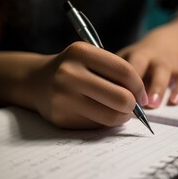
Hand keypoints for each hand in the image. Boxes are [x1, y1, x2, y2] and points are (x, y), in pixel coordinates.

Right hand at [30, 41, 147, 128]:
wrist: (35, 82)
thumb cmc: (72, 68)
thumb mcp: (90, 57)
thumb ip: (115, 72)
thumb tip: (141, 99)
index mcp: (80, 52)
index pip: (125, 71)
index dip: (140, 86)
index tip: (142, 94)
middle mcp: (69, 74)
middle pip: (121, 98)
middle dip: (133, 105)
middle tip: (132, 105)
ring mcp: (63, 98)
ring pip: (111, 116)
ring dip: (122, 117)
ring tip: (119, 111)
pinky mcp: (61, 118)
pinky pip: (97, 126)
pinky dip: (105, 122)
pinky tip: (99, 114)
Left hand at [117, 27, 177, 107]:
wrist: (162, 45)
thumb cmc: (136, 61)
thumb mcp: (125, 61)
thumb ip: (116, 75)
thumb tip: (105, 98)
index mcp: (135, 55)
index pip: (127, 66)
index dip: (123, 81)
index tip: (118, 96)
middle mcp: (151, 57)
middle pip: (144, 65)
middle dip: (137, 82)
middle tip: (133, 100)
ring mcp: (166, 63)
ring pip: (164, 72)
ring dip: (158, 88)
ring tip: (153, 105)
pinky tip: (174, 101)